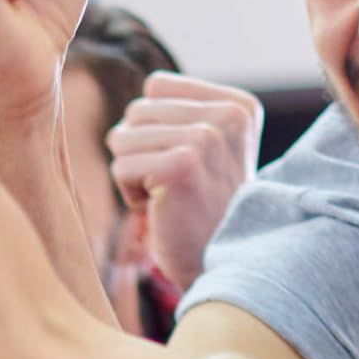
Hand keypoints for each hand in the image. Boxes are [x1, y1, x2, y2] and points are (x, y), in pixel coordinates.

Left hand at [105, 75, 262, 288]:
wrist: (224, 270)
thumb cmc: (205, 216)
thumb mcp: (208, 152)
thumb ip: (181, 115)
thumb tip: (134, 105)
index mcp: (237, 106)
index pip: (157, 88)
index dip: (154, 130)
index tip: (184, 166)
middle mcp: (227, 115)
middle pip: (137, 112)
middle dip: (141, 154)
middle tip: (174, 189)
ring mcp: (207, 137)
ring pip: (123, 137)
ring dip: (134, 174)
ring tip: (168, 200)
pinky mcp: (182, 165)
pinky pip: (121, 166)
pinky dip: (131, 195)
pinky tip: (160, 212)